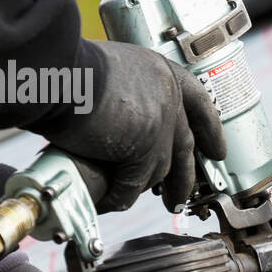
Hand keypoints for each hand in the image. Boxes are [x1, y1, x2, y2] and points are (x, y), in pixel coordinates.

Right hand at [42, 40, 226, 212]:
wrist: (54, 72)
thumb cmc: (67, 68)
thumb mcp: (111, 73)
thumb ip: (130, 97)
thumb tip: (124, 125)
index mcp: (162, 73)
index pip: (198, 103)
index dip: (210, 129)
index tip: (216, 151)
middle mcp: (168, 97)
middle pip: (184, 145)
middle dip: (184, 176)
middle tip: (180, 197)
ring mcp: (160, 124)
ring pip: (160, 169)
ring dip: (147, 190)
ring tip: (136, 202)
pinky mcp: (144, 149)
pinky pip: (133, 183)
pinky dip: (119, 196)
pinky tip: (109, 203)